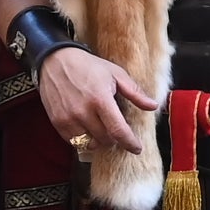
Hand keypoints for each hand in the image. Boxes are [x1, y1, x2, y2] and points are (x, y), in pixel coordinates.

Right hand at [38, 44, 151, 158]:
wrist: (56, 61)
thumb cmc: (89, 66)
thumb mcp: (116, 73)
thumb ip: (135, 92)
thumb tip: (153, 106)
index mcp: (101, 99)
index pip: (118, 130)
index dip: (130, 143)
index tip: (137, 148)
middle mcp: (83, 112)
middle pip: (105, 140)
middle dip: (115, 139)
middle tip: (116, 130)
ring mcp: (68, 119)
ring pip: (89, 144)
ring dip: (99, 141)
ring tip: (102, 129)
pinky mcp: (57, 122)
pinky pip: (73, 142)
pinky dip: (83, 139)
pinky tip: (87, 128)